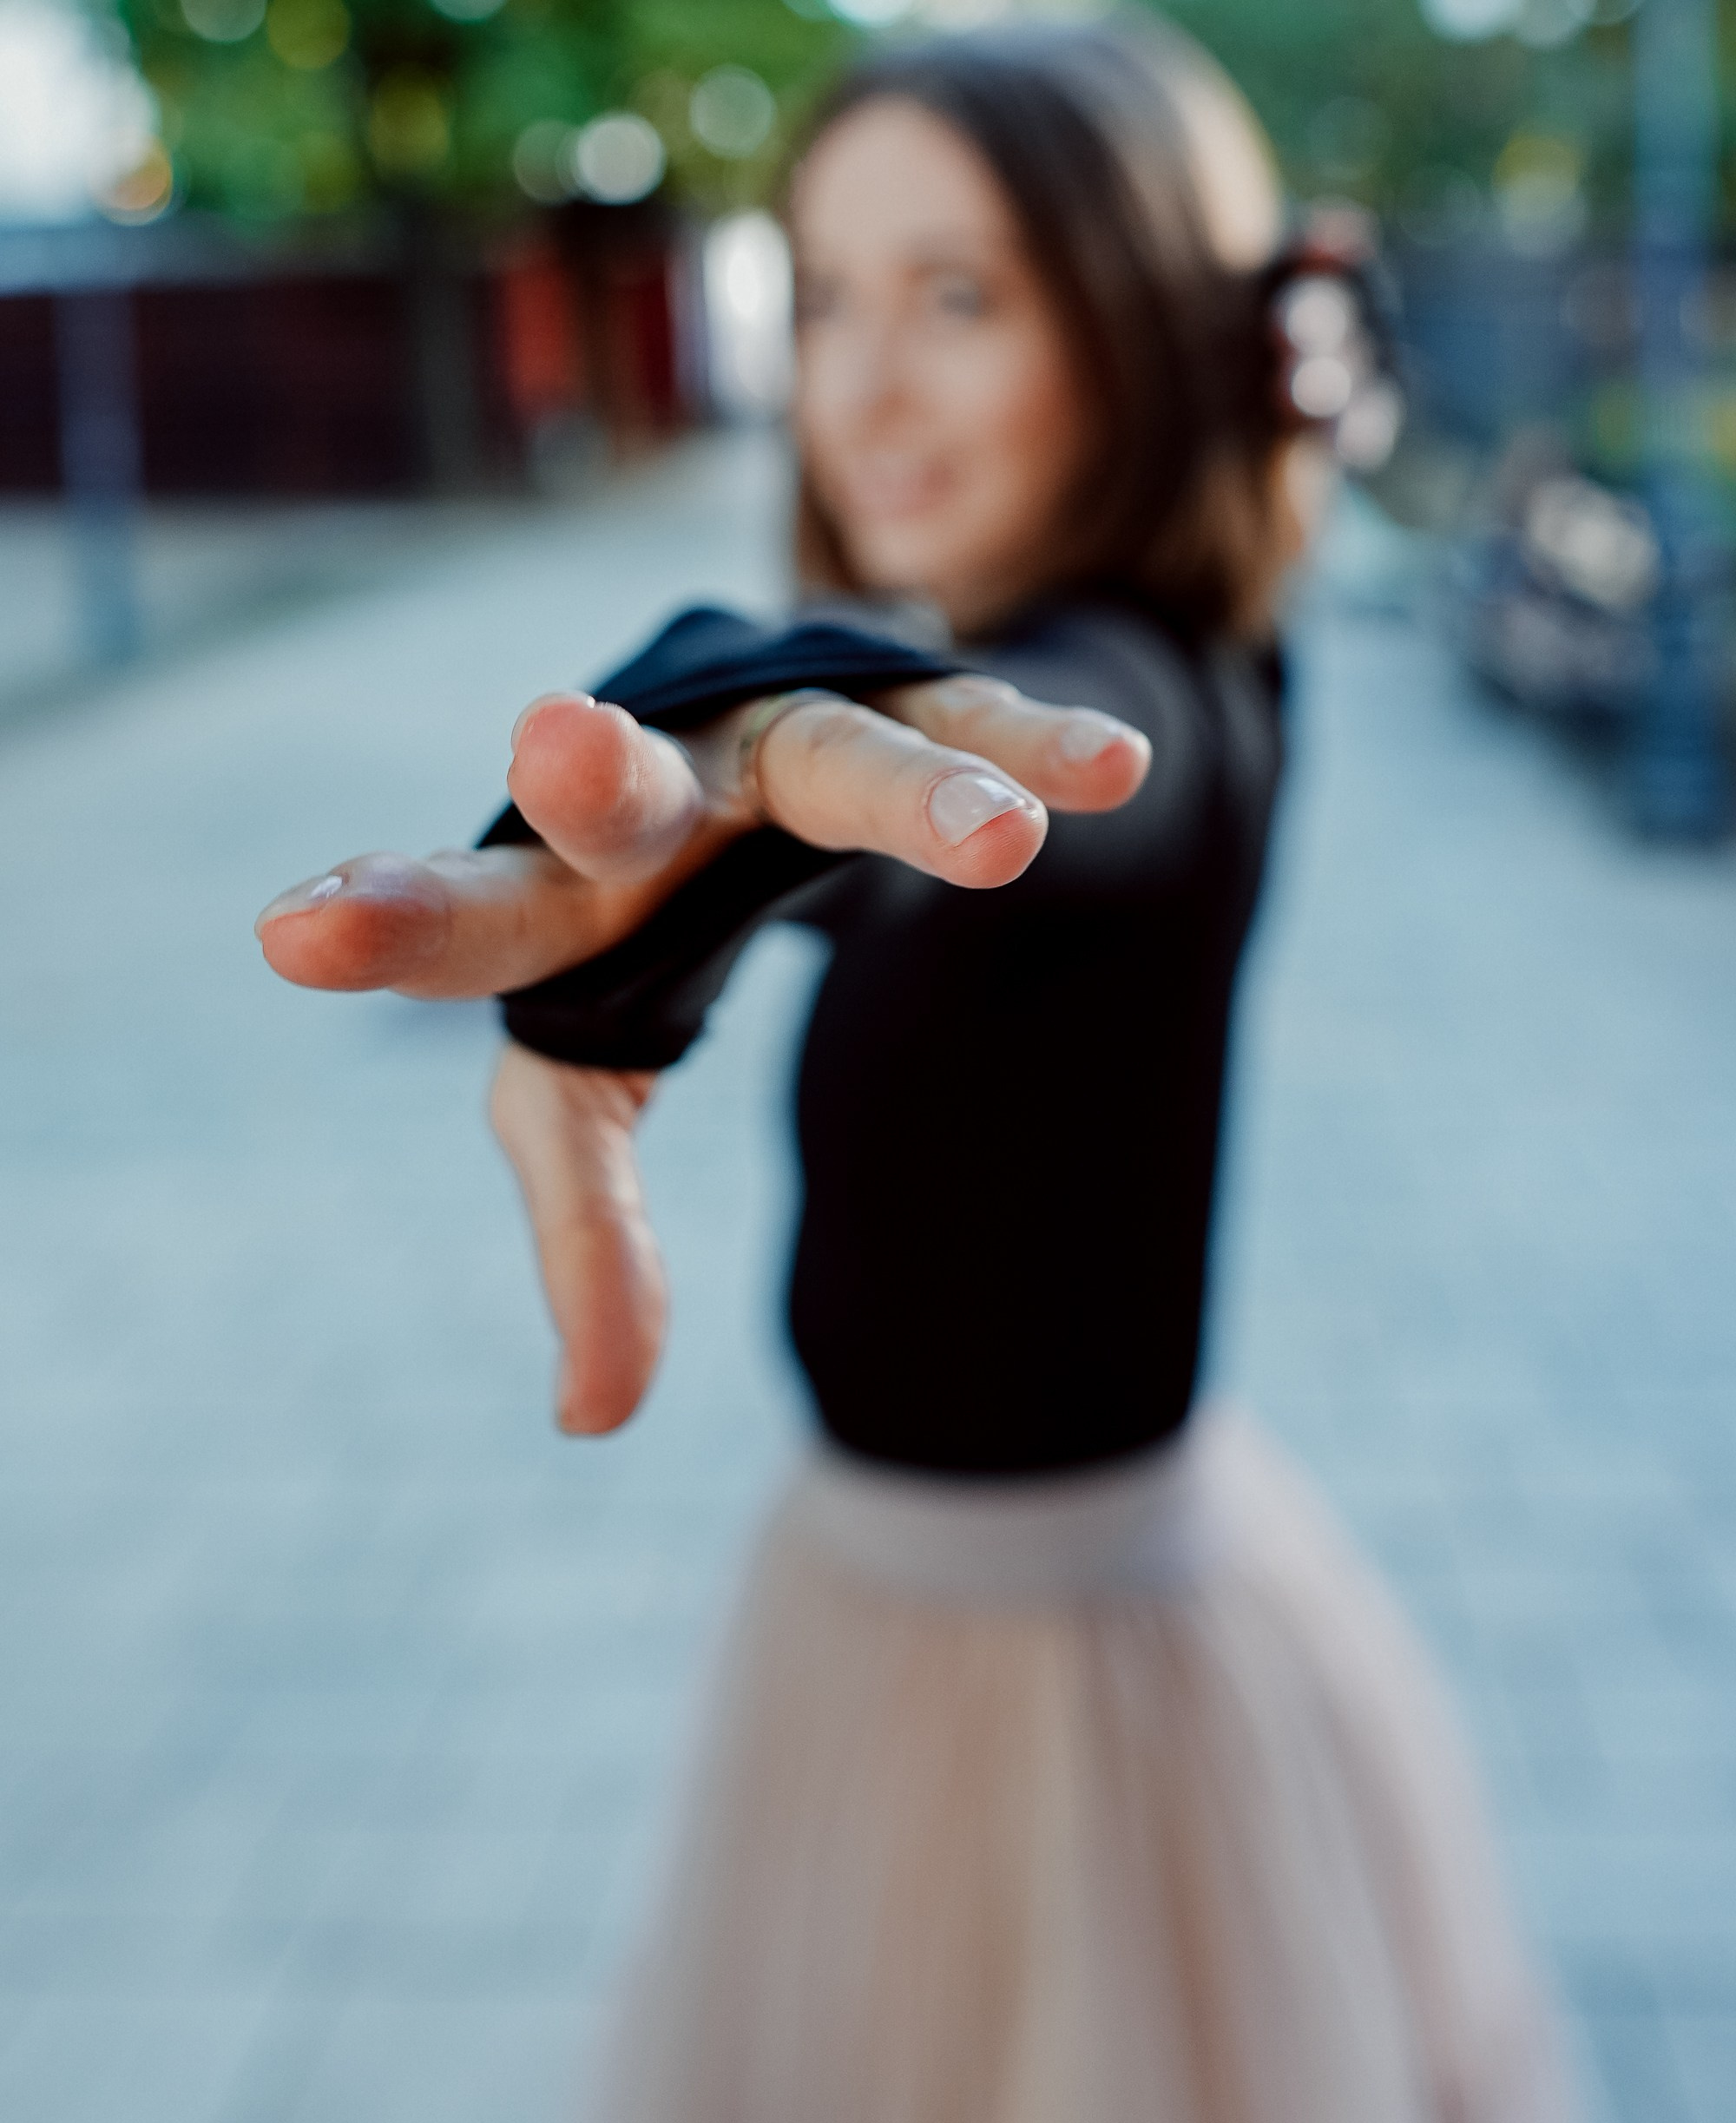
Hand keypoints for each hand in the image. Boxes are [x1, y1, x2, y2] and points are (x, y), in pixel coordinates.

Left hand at [256, 671, 1148, 1430]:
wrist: (747, 743)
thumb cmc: (633, 936)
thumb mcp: (588, 1079)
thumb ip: (588, 1231)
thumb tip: (588, 1416)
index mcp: (561, 899)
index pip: (478, 919)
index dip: (400, 924)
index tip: (296, 933)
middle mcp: (660, 794)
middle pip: (624, 793)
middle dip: (597, 779)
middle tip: (557, 748)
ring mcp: (788, 736)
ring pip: (844, 755)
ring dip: (918, 797)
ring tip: (998, 847)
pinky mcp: (911, 706)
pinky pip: (979, 723)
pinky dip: (1039, 746)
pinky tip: (1112, 770)